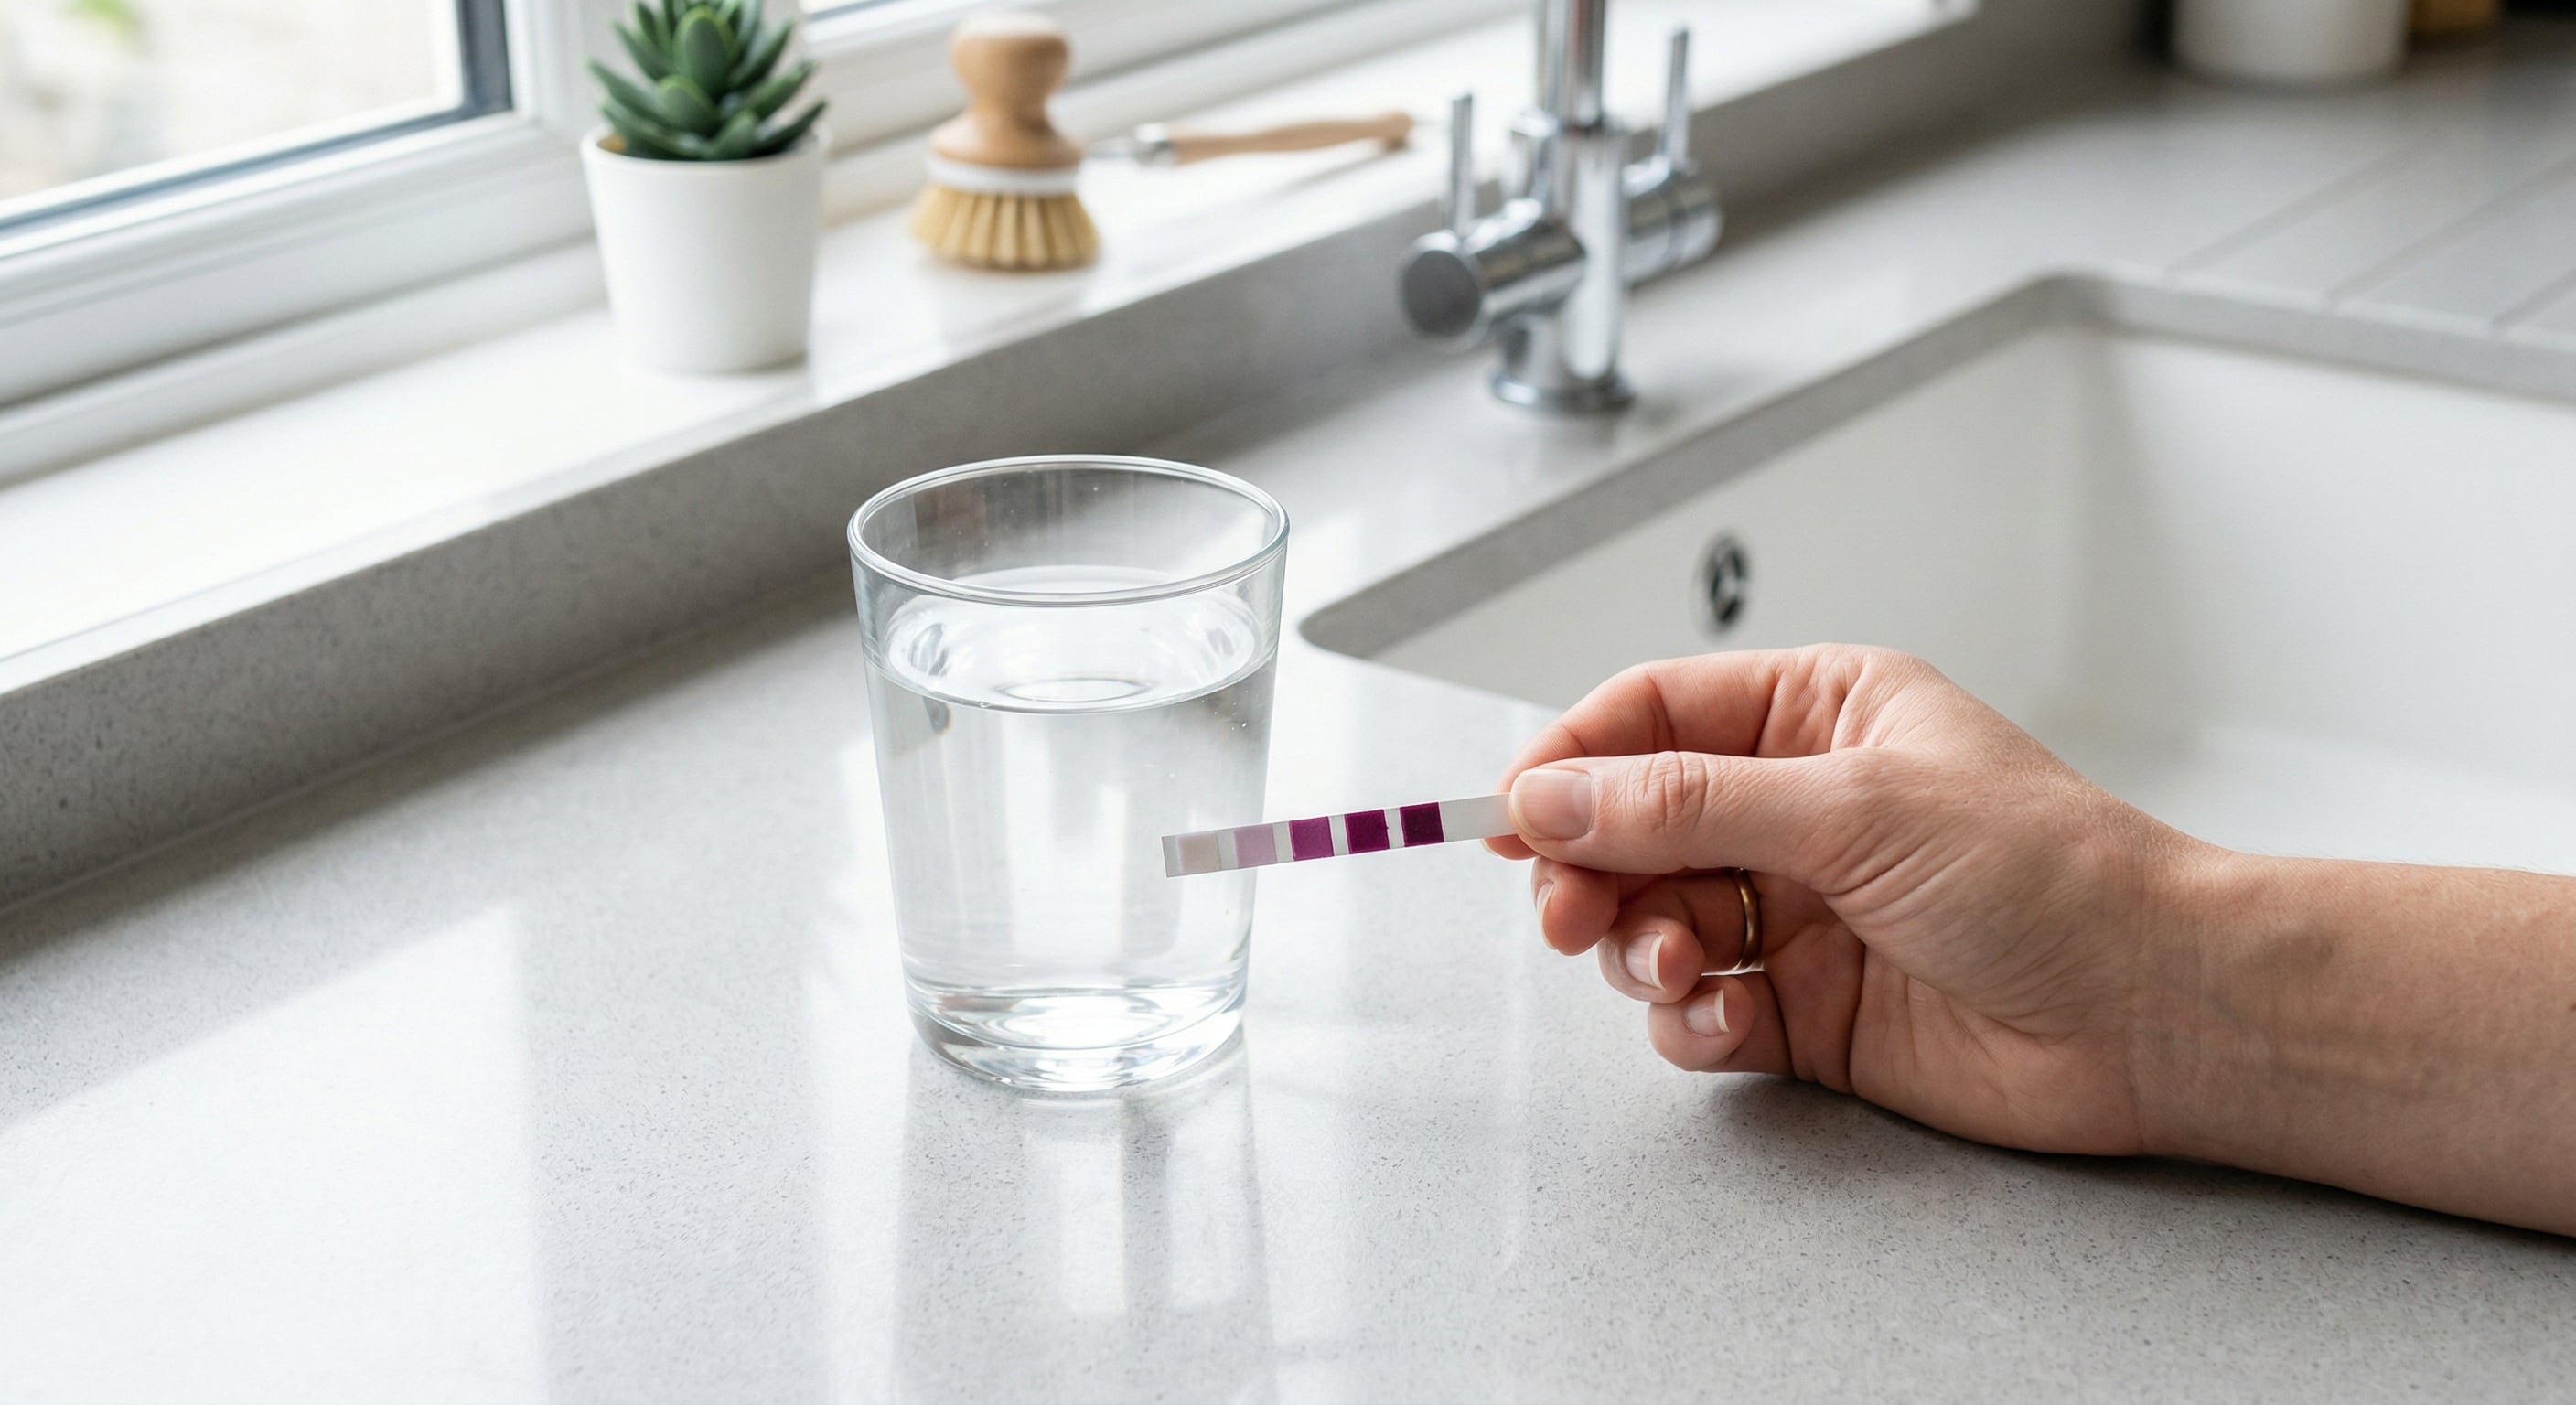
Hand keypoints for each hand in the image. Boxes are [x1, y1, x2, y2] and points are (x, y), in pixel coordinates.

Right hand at [1492, 645, 2204, 1155]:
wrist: (2151, 1015)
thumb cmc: (2048, 876)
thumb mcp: (1849, 809)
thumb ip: (1684, 806)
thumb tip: (1551, 795)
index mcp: (1817, 715)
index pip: (1651, 717)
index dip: (1570, 761)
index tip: (1508, 812)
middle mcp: (1797, 807)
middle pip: (1630, 826)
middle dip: (1589, 870)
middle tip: (1568, 912)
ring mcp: (1798, 911)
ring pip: (1652, 922)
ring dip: (1640, 950)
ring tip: (1683, 970)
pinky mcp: (1804, 1009)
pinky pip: (1698, 1009)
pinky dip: (1691, 1022)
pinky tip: (1729, 1022)